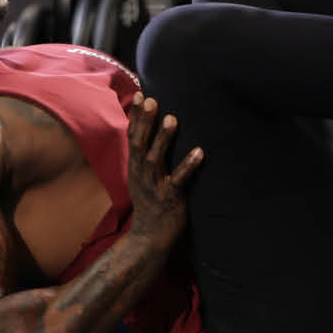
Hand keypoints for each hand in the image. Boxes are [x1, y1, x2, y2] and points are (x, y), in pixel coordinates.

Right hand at [124, 95, 200, 236]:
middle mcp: (142, 174)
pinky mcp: (170, 198)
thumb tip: (149, 130)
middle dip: (145, 122)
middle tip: (151, 100)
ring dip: (164, 139)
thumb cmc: (151, 202)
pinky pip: (178, 181)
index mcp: (135, 167)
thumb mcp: (142, 177)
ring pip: (156, 160)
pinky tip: (200, 152)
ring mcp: (155, 186)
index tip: (139, 94)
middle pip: (140, 144)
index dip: (135, 116)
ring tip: (173, 119)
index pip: (132, 137)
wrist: (149, 238)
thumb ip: (145, 154)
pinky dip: (188, 166)